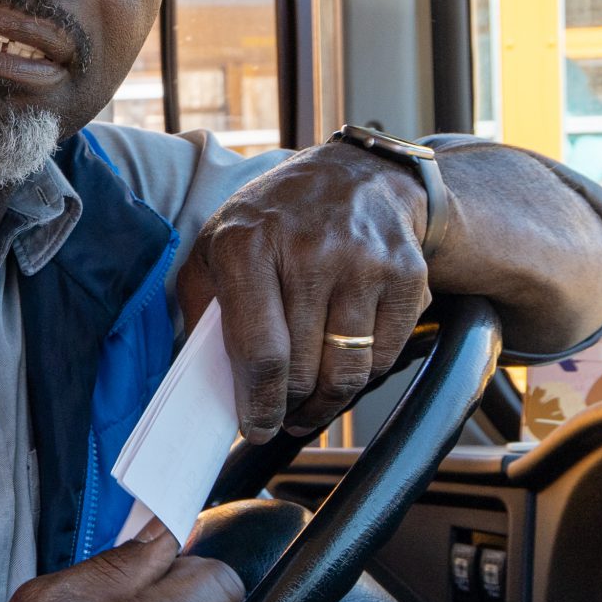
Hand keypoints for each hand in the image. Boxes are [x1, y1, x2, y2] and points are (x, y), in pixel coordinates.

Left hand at [180, 141, 430, 442]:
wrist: (357, 174)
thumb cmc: (274, 219)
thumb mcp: (217, 243)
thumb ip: (199, 306)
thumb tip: (196, 379)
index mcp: (247, 245)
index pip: (259, 351)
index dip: (258, 403)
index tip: (256, 427)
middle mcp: (308, 251)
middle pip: (304, 370)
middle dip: (289, 407)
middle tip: (280, 418)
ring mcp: (363, 262)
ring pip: (348, 372)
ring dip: (327, 404)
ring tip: (310, 409)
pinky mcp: (405, 274)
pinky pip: (385, 356)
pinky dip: (363, 376)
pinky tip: (343, 368)